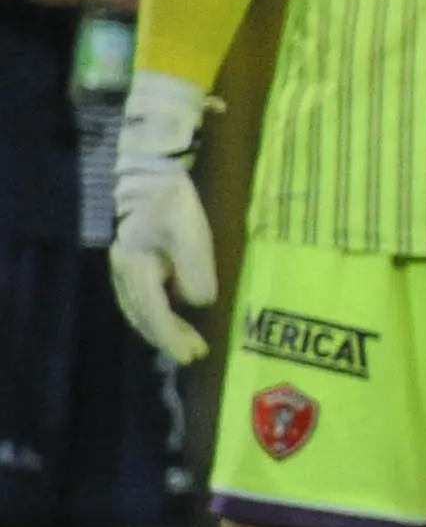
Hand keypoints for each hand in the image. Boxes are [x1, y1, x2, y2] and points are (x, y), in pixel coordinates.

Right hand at [110, 73, 216, 363]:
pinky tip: (174, 316)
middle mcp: (125, 273)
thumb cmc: (170, 200)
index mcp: (136, 268)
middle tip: (195, 354)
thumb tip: (199, 303)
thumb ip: (195, 269)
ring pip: (140, 309)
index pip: (154, 314)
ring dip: (161, 328)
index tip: (193, 354)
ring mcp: (125, 267)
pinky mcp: (133, 260)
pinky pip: (141, 297)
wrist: (148, 171)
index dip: (172, 337)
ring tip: (187, 342)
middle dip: (167, 338)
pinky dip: (156, 313)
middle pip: (143, 316)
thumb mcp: (189, 232)